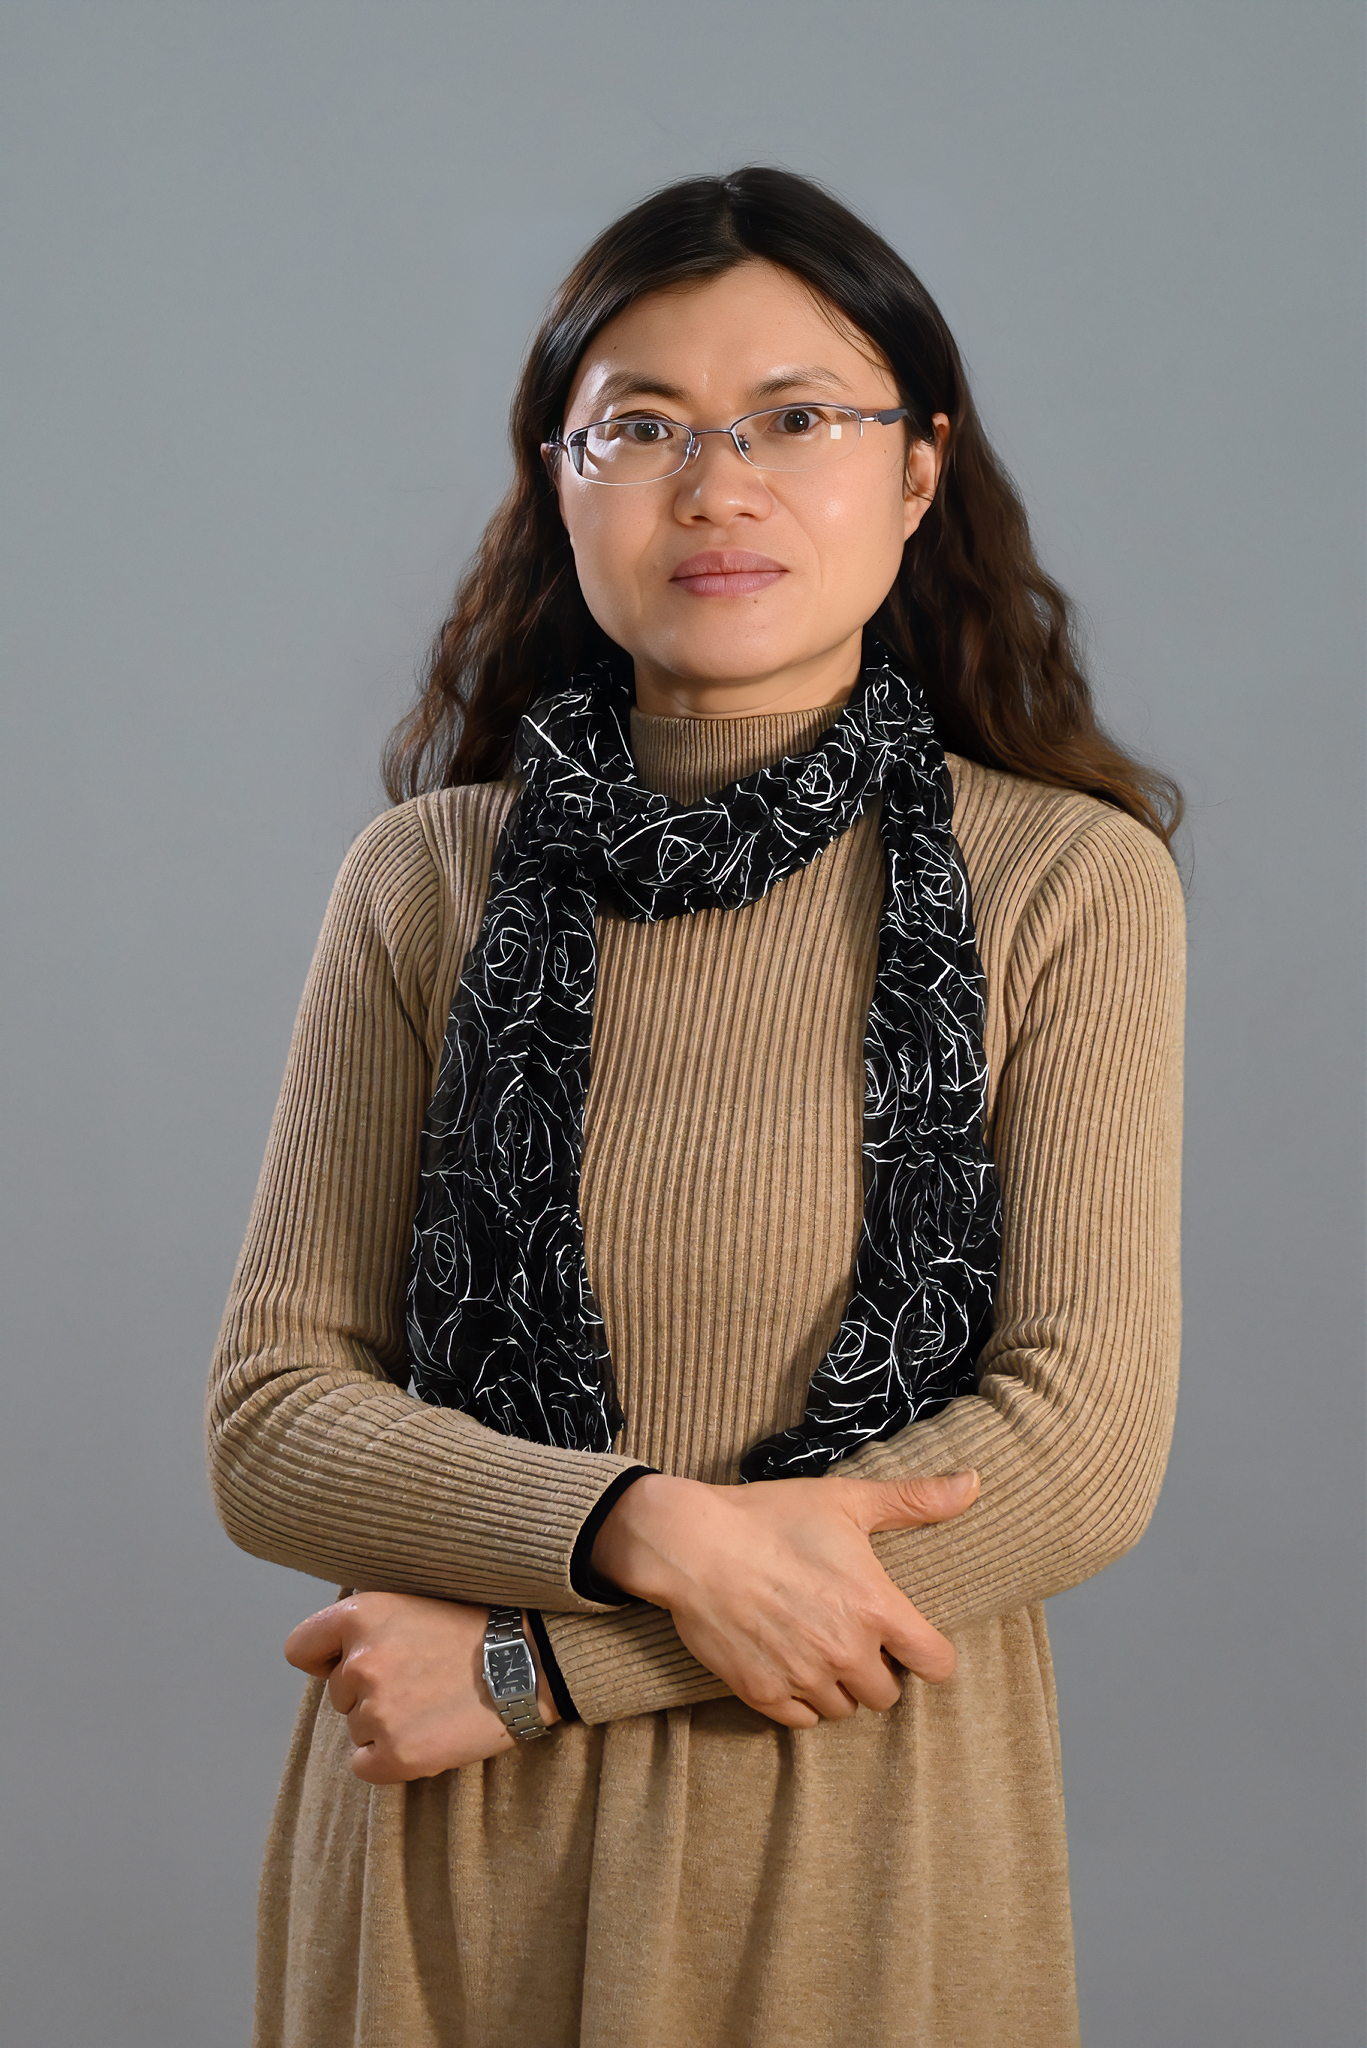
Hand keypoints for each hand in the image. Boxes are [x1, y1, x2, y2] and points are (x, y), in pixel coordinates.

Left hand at [283, 1592, 559, 1782]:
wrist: (532, 1661)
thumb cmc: (476, 1628)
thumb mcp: (412, 1600)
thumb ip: (366, 1624)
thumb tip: (331, 1656)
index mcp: (360, 1615)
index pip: (301, 1649)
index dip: (328, 1659)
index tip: (358, 1659)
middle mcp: (359, 1662)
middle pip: (338, 1694)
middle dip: (372, 1691)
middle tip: (423, 1677)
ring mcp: (376, 1712)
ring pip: (357, 1728)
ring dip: (388, 1723)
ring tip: (436, 1701)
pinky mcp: (395, 1756)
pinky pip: (366, 1765)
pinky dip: (393, 1758)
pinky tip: (430, 1733)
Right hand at [591, 1469, 980, 1729]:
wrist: (691, 1543)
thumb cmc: (771, 1516)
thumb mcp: (846, 1500)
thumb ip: (914, 1500)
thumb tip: (973, 1483)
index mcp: (876, 1608)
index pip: (936, 1664)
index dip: (929, 1654)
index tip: (910, 1640)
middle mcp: (846, 1651)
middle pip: (888, 1695)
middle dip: (877, 1669)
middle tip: (852, 1635)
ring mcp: (804, 1677)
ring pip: (844, 1710)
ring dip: (839, 1687)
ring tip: (818, 1647)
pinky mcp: (762, 1693)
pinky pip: (802, 1720)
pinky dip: (801, 1699)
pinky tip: (789, 1662)